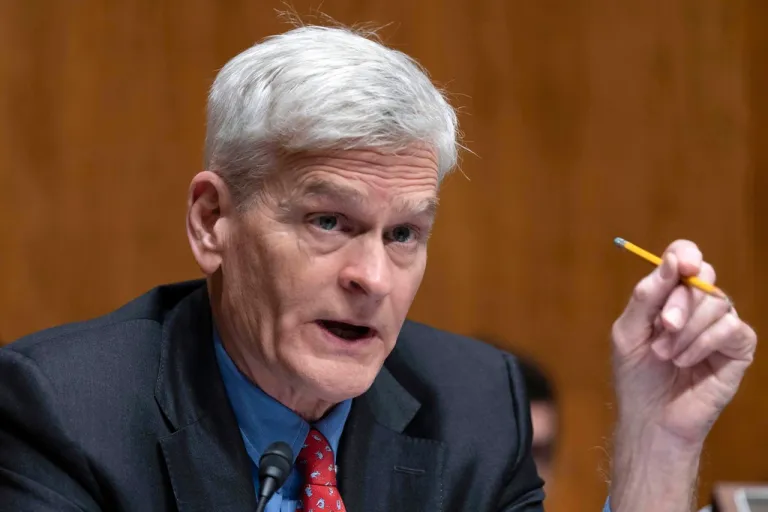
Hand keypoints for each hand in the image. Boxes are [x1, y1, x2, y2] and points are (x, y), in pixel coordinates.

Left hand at [611, 239, 755, 444]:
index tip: (682, 266)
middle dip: (679, 300)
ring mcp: (719, 325)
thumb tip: (672, 260)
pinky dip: (704, 343)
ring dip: (687, 330)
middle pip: (703, 276)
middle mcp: (697, 305)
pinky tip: (685, 361)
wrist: (650, 417)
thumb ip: (647, 295)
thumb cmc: (636, 374)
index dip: (685, 255)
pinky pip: (731, 328)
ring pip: (717, 302)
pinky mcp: (738, 348)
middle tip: (664, 326)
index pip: (685, 257)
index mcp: (669, 295)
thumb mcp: (629, 331)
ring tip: (667, 354)